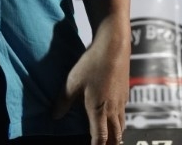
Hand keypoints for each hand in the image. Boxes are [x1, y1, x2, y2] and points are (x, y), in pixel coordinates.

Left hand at [53, 22, 128, 144]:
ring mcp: (122, 102)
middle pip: (115, 137)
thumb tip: (55, 116)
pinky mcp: (125, 93)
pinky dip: (119, 123)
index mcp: (99, 110)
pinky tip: (113, 118)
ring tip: (110, 139)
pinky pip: (124, 115)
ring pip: (121, 127)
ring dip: (116, 135)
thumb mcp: (72, 82)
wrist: (114, 47)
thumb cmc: (92, 64)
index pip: (100, 138)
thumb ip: (63, 101)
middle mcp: (113, 110)